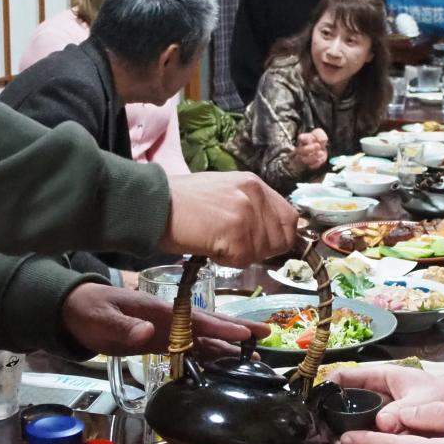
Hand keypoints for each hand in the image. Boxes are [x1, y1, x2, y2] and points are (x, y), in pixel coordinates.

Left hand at [60, 282, 265, 356]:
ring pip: (202, 339)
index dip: (221, 326)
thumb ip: (123, 326)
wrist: (71, 311)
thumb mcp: (100, 318)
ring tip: (253, 357)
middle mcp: (168, 319)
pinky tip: (221, 366)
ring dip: (227, 347)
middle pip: (208, 326)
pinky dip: (207, 355)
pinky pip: (189, 348)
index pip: (196, 319)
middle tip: (265, 338)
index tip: (244, 334)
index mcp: (159, 310)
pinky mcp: (158, 341)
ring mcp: (165, 330)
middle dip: (236, 332)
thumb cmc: (87, 311)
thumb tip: (148, 332)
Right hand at [162, 172, 298, 266]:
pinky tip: (209, 246)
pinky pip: (243, 260)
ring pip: (262, 252)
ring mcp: (247, 214)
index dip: (278, 236)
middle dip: (261, 249)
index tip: (261, 244)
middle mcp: (255, 195)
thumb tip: (266, 228)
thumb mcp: (224, 190)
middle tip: (234, 246)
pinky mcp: (236, 234)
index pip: (289, 217)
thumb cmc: (181, 200)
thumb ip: (248, 205)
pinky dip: (226, 260)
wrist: (154, 204)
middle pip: (282, 238)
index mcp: (254, 183)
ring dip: (241, 255)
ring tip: (216, 241)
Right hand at [293, 130, 328, 169]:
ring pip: (304, 160)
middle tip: (318, 145)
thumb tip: (321, 140)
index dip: (302, 138)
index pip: (300, 138)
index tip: (303, 138)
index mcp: (303, 140)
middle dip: (309, 148)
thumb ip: (319, 134)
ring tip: (321, 153)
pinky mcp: (309, 165)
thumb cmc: (317, 141)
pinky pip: (311, 166)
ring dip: (313, 157)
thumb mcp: (319, 134)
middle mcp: (302, 149)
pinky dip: (316, 164)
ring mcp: (304, 158)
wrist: (321, 150)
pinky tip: (320, 160)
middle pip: (300, 150)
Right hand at [328, 362, 443, 433]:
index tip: (316, 401)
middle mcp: (381, 394)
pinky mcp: (392, 429)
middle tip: (326, 433)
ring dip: (349, 432)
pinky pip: (372, 435)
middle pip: (349, 401)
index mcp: (384, 378)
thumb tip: (382, 425)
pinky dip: (365, 443)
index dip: (329, 385)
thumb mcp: (424, 401)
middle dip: (336, 416)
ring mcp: (385, 411)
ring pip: (359, 420)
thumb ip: (403, 412)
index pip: (348, 375)